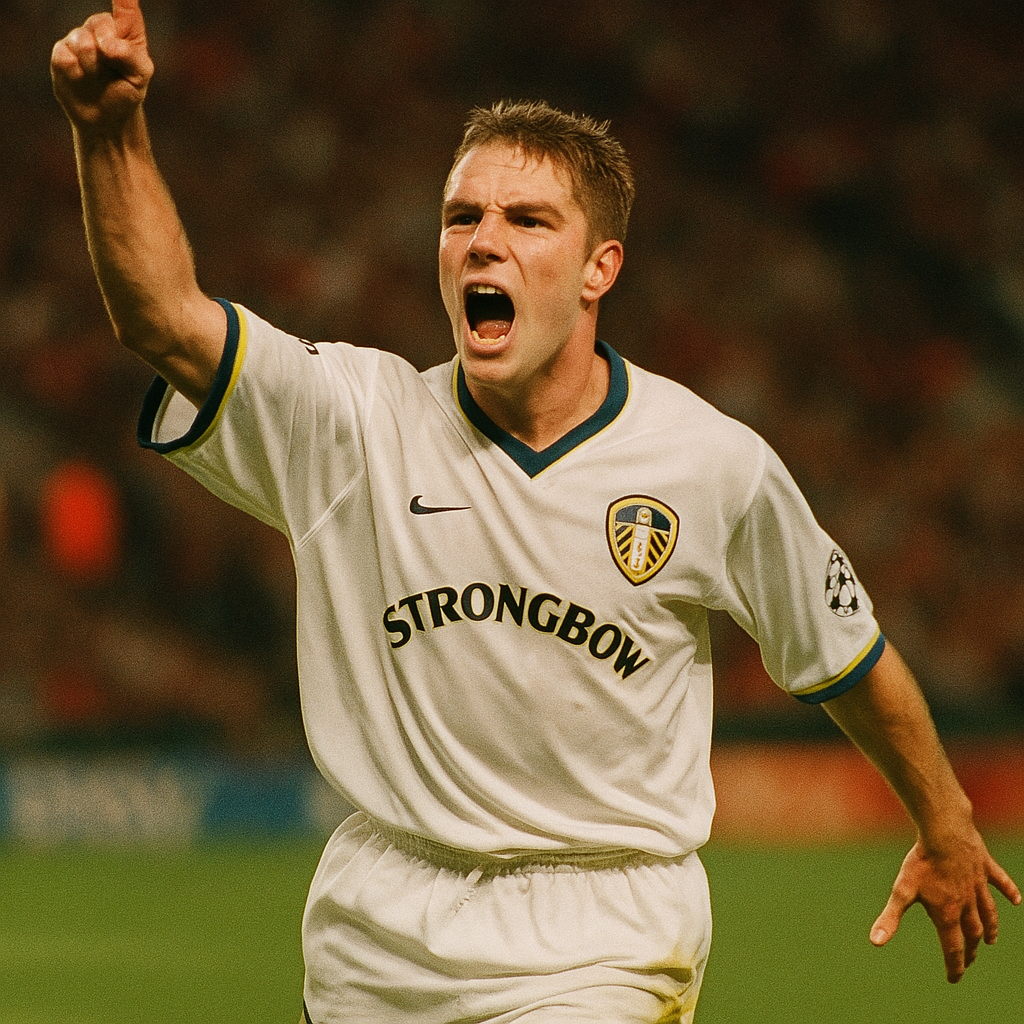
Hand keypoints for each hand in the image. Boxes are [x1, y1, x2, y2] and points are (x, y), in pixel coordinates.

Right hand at [51, 0, 153, 130]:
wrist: (107, 118)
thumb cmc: (127, 92)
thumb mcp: (140, 76)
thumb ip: (132, 56)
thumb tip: (109, 45)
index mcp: (126, 31)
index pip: (126, 9)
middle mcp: (101, 29)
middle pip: (101, 23)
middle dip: (108, 46)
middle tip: (112, 62)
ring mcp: (79, 40)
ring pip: (81, 40)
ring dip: (92, 65)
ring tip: (97, 77)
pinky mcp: (61, 54)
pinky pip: (64, 56)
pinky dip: (76, 72)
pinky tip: (81, 79)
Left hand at [871, 831, 1020, 982]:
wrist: (944, 833)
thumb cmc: (922, 862)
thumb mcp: (902, 891)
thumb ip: (890, 918)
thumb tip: (874, 941)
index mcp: (947, 913)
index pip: (952, 948)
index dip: (954, 966)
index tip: (954, 979)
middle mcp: (967, 903)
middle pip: (971, 933)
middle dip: (970, 950)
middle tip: (969, 961)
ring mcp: (978, 885)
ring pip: (988, 912)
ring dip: (990, 928)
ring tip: (990, 941)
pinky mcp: (985, 867)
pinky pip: (1000, 882)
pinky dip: (1009, 891)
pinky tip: (1016, 900)